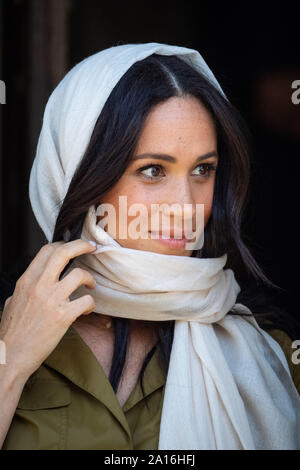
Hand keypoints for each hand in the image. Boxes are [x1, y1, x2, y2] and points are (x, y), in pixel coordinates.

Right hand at [0, 240, 96, 379]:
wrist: (10, 357)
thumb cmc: (11, 333)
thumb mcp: (13, 301)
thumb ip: (26, 288)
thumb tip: (36, 282)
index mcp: (26, 281)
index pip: (47, 250)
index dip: (64, 244)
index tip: (73, 246)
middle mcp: (39, 286)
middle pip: (63, 253)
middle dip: (82, 245)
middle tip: (92, 247)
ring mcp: (52, 300)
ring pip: (79, 275)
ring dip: (89, 278)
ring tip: (90, 285)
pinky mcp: (63, 316)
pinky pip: (86, 301)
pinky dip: (91, 303)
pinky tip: (86, 309)